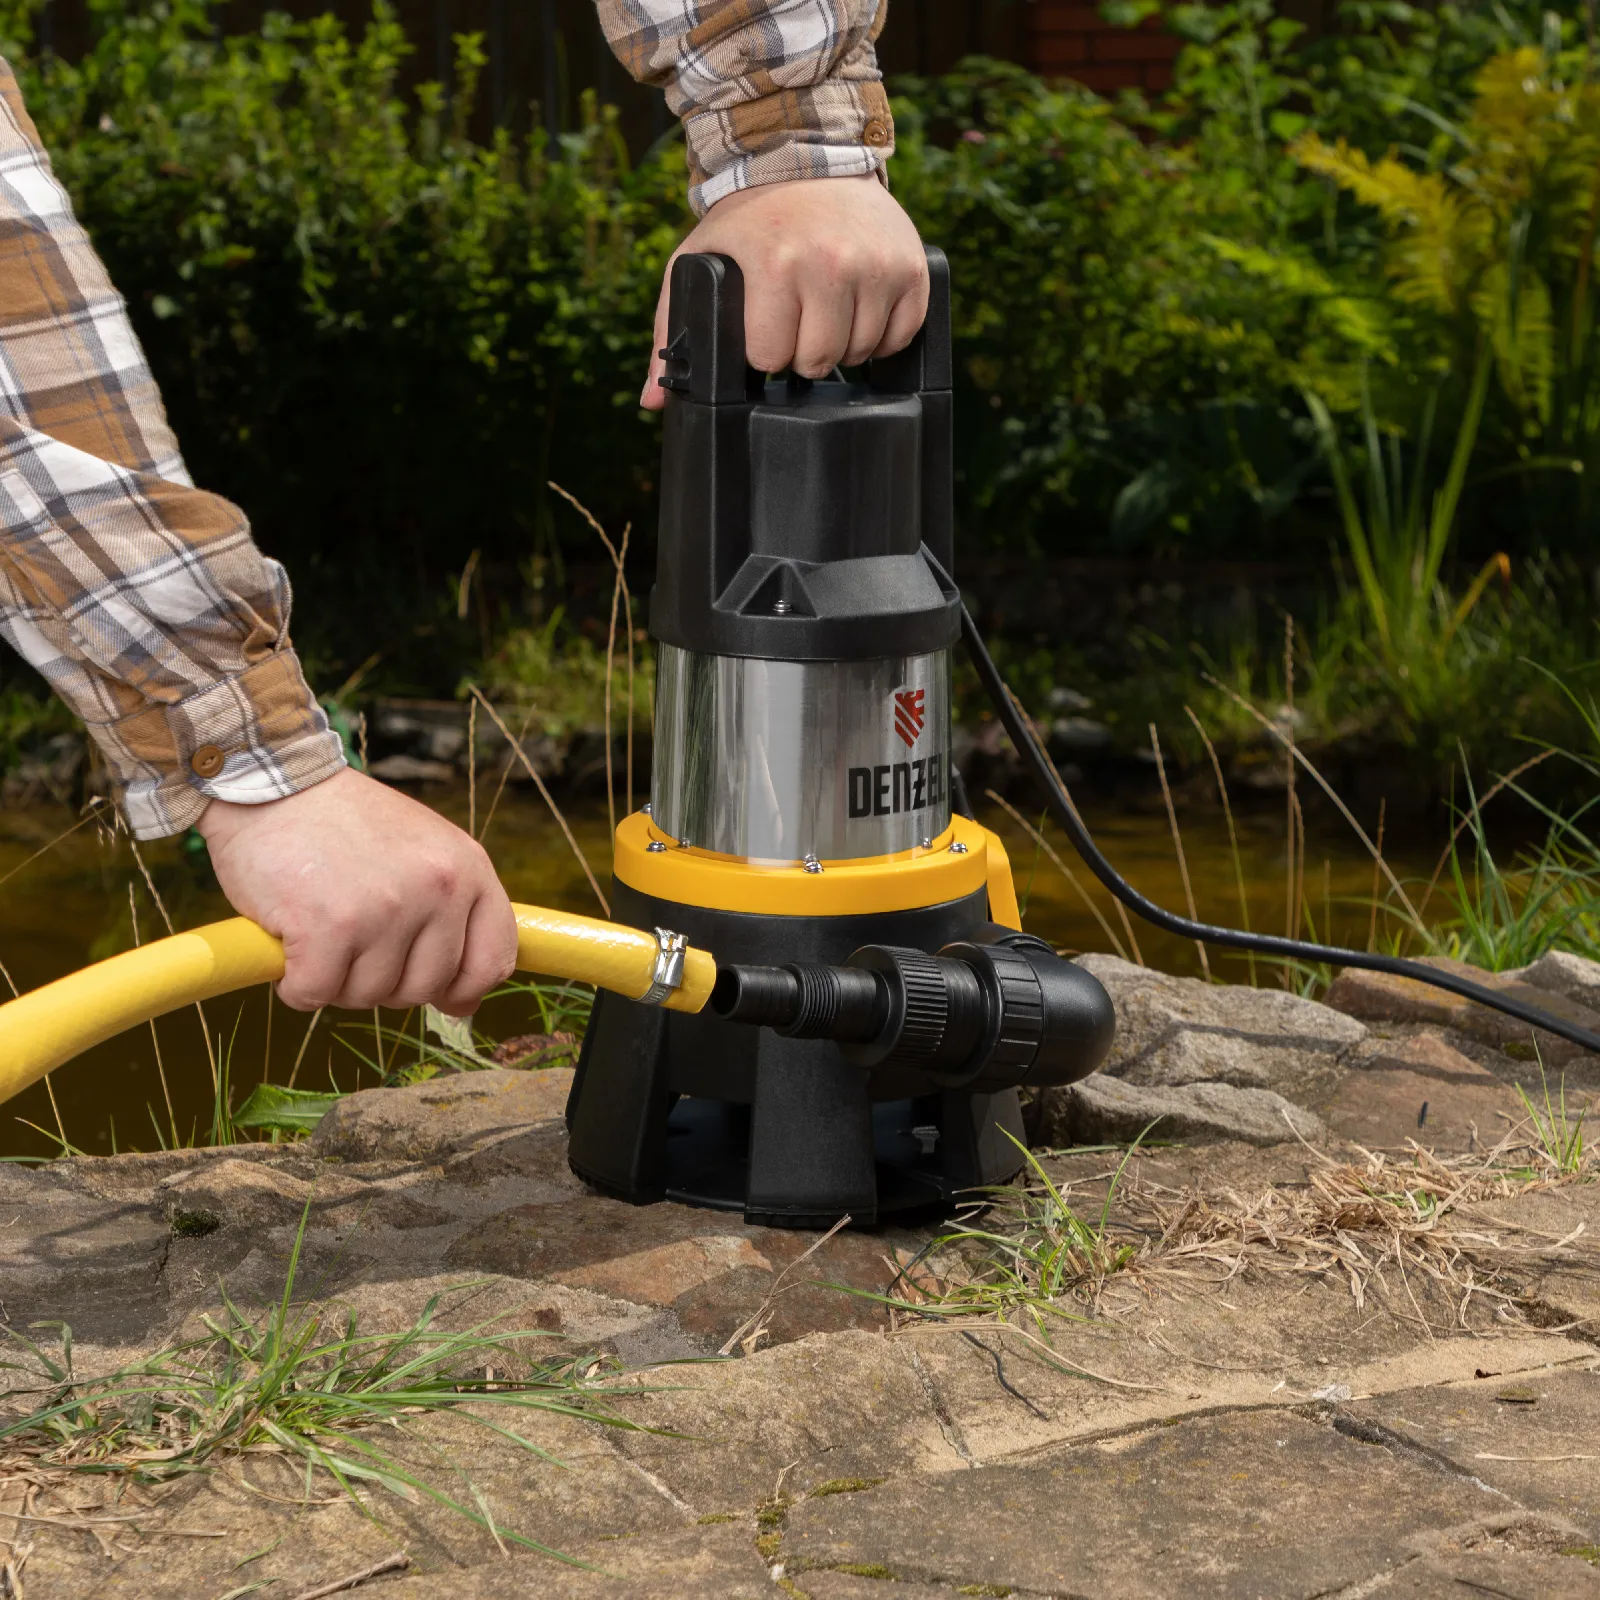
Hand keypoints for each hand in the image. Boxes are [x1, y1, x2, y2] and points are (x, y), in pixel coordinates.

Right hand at [198, 768, 517, 1014]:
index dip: (464, 987)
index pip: (494, 958)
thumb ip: (452, 918)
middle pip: (425, 987)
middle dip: (384, 980)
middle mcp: (437, 888)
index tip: (438, 991)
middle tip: (353, 940)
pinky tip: (291, 943)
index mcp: (468, 869)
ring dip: (336, 979)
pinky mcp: (327, 927)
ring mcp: (385, 909)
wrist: (273, 781)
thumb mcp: (423, 853)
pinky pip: (314, 994)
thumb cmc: (345, 824)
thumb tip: (465, 1006)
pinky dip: (296, 984)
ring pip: (368, 996)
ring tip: (321, 927)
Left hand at [641, 174, 928, 409]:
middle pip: (818, 361)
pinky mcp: (910, 268)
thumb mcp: (698, 262)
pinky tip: (858, 310)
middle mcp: (830, 263)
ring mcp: (876, 265)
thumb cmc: (748, 220)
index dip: (763, 349)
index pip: (771, 357)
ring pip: (860, 352)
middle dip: (801, 351)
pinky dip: (881, 334)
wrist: (807, 160)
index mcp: (775, 264)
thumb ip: (672, 330)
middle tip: (794, 319)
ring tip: (824, 311)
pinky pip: (901, 336)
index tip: (762, 326)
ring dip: (841, 344)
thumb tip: (653, 401)